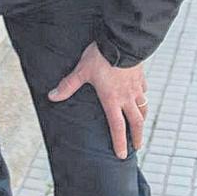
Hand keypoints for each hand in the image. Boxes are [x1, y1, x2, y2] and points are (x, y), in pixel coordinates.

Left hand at [48, 43, 148, 158]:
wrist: (123, 40)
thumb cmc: (101, 56)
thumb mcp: (82, 71)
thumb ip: (68, 85)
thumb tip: (52, 96)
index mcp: (112, 100)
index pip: (117, 127)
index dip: (119, 142)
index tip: (122, 155)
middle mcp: (127, 97)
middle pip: (136, 122)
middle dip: (137, 136)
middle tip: (137, 147)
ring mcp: (136, 87)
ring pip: (143, 107)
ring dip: (142, 119)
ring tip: (141, 125)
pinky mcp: (141, 76)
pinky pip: (144, 90)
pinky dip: (143, 97)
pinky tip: (141, 97)